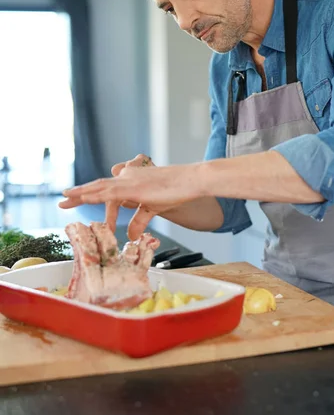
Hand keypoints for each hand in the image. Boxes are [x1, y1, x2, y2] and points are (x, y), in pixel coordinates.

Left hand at [59, 155, 201, 239]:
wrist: (191, 180)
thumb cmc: (176, 191)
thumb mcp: (153, 208)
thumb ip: (139, 221)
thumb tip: (131, 237)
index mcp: (131, 181)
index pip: (106, 188)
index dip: (90, 193)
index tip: (76, 199)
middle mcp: (127, 178)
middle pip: (98, 186)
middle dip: (79, 195)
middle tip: (62, 203)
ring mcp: (130, 181)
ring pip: (100, 187)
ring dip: (81, 193)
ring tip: (65, 199)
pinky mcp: (134, 187)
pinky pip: (110, 191)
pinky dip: (95, 194)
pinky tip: (83, 197)